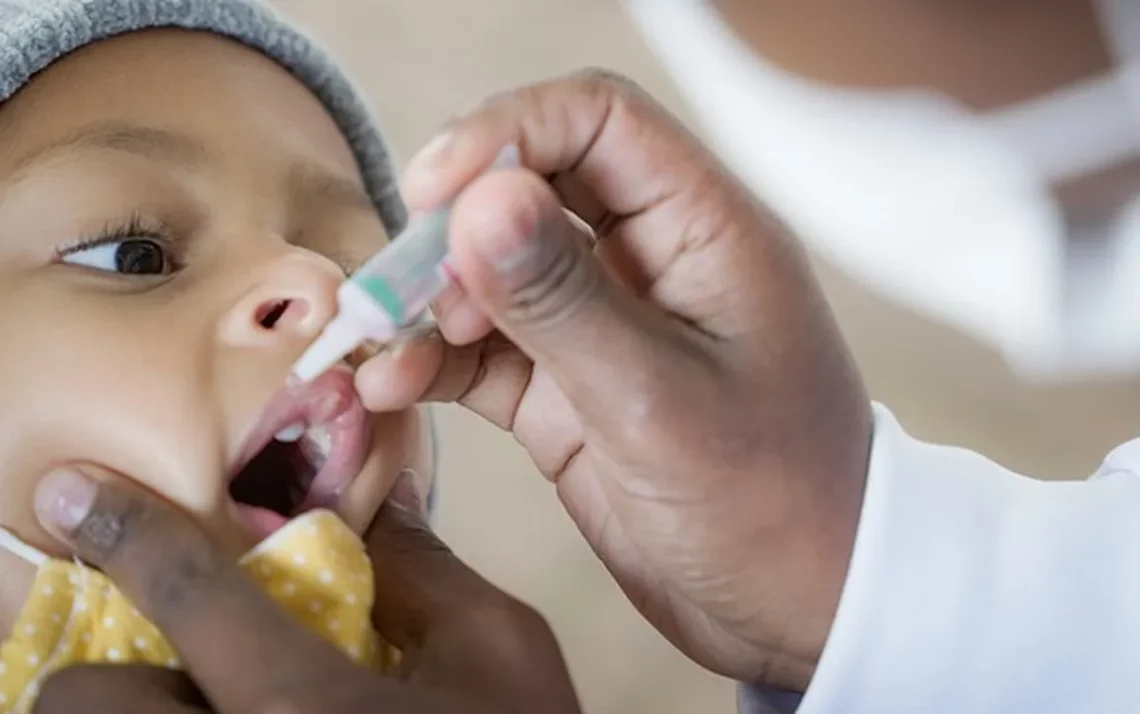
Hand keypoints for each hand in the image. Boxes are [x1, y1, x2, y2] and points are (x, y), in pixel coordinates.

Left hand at [31, 468, 579, 712]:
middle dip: (120, 663)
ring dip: (136, 708)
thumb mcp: (500, 648)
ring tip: (205, 702)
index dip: (129, 529)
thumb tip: (373, 495)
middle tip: (182, 658)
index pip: (190, 593)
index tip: (78, 494)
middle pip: (87, 699)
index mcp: (307, 706)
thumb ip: (425, 566)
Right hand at [356, 70, 871, 688]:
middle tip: (392, 284)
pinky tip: (393, 387)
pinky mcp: (568, 391)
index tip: (433, 192)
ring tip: (381, 344)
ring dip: (428, 300)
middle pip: (529, 189)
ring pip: (495, 273)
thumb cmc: (772, 503)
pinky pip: (485, 351)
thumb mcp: (659, 402)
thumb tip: (476, 199)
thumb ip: (563, 300)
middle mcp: (650, 263)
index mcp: (703, 230)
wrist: (803, 608)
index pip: (596, 120)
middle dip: (449, 226)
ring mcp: (604, 328)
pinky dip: (435, 361)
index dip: (506, 132)